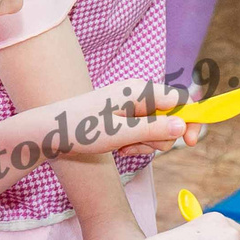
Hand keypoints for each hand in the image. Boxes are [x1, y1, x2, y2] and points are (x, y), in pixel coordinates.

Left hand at [55, 79, 198, 160]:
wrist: (48, 133)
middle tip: (137, 147)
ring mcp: (132, 107)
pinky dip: (136, 145)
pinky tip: (119, 149)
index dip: (192, 120)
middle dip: (160, 138)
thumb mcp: (119, 134)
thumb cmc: (79, 129)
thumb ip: (153, 129)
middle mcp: (139, 95)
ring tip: (122, 149)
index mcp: (140, 90)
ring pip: (158, 129)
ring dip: (146, 144)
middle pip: (172, 118)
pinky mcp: (126, 119)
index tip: (190, 143)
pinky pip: (144, 134)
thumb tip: (182, 126)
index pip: (181, 100)